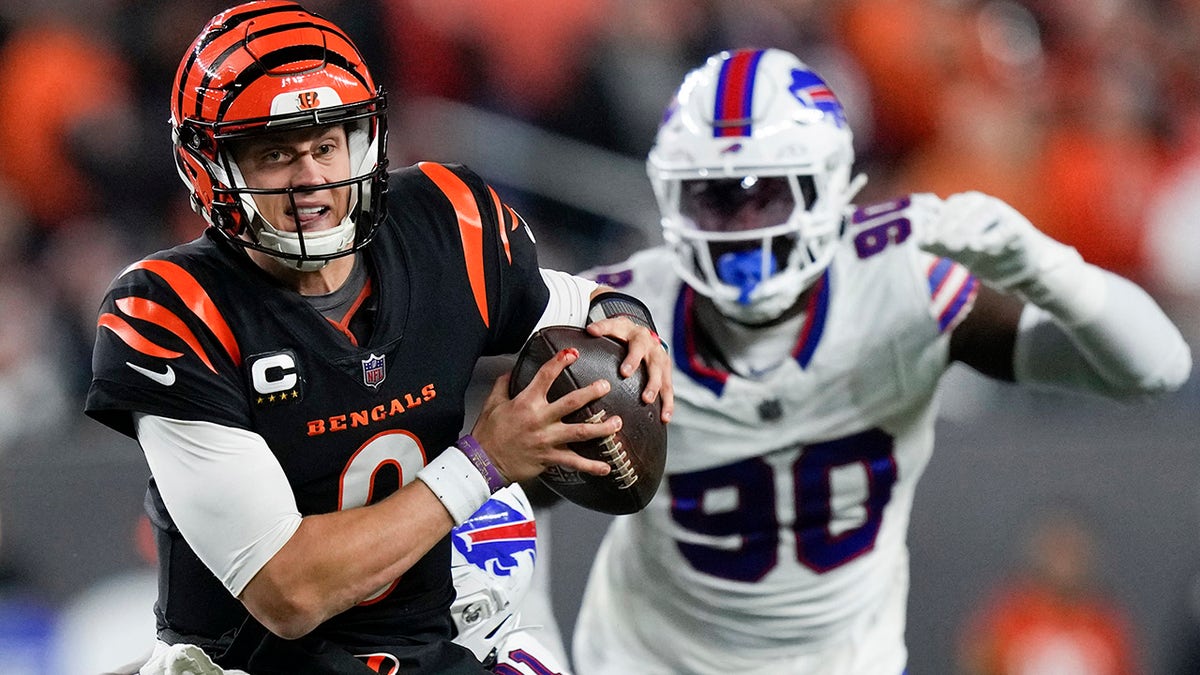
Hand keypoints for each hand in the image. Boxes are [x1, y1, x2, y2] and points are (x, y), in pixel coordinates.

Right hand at [469, 348, 617, 483]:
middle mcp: (540, 419)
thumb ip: (503, 385)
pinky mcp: (549, 458)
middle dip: (591, 393)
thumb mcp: (492, 404)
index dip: (560, 362)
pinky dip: (591, 466)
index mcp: (526, 402)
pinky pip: (574, 462)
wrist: (483, 462)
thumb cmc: (488, 434)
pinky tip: (606, 466)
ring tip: (617, 423)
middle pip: (571, 402)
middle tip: (605, 386)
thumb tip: (510, 371)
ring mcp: (547, 439)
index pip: (545, 376)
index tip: (573, 353)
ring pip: (580, 432)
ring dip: (601, 428)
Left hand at [584, 317, 673, 422]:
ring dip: (659, 395)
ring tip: (653, 408)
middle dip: (651, 382)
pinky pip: (669, 389)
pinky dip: (668, 404)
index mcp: (639, 337)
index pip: (636, 346)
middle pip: (655, 365)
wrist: (641, 333)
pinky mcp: (666, 372)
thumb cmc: (624, 333)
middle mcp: (653, 348)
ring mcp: (661, 360)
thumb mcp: (614, 326)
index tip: (625, 373)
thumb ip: (602, 328)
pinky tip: (665, 417)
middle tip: (645, 397)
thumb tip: (590, 330)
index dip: (632, 359)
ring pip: (664, 378)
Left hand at [914, 191, 1078, 293]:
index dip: (935, 225)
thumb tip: (918, 242)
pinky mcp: (1018, 229)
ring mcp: (1002, 215)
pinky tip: (981, 246)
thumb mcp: (954, 250)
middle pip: (963, 210)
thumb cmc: (981, 252)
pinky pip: (1006, 230)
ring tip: (961, 246)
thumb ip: (936, 245)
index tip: (925, 242)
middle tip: (943, 244)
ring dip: (970, 228)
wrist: (1016, 266)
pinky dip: (993, 237)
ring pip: (985, 214)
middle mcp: (982, 205)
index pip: (946, 211)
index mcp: (964, 206)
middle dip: (950, 227)